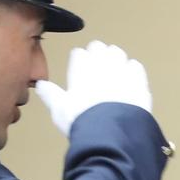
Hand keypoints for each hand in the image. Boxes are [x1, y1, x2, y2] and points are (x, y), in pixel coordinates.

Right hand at [33, 41, 152, 137]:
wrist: (112, 132)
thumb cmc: (82, 120)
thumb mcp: (60, 109)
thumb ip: (51, 94)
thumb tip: (40, 85)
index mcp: (81, 67)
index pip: (79, 54)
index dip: (79, 60)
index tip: (79, 67)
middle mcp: (102, 63)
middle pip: (99, 48)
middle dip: (97, 54)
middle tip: (97, 66)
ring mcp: (122, 69)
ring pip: (118, 53)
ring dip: (115, 58)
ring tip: (113, 69)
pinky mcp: (139, 80)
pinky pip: (135, 66)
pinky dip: (132, 70)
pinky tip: (129, 78)